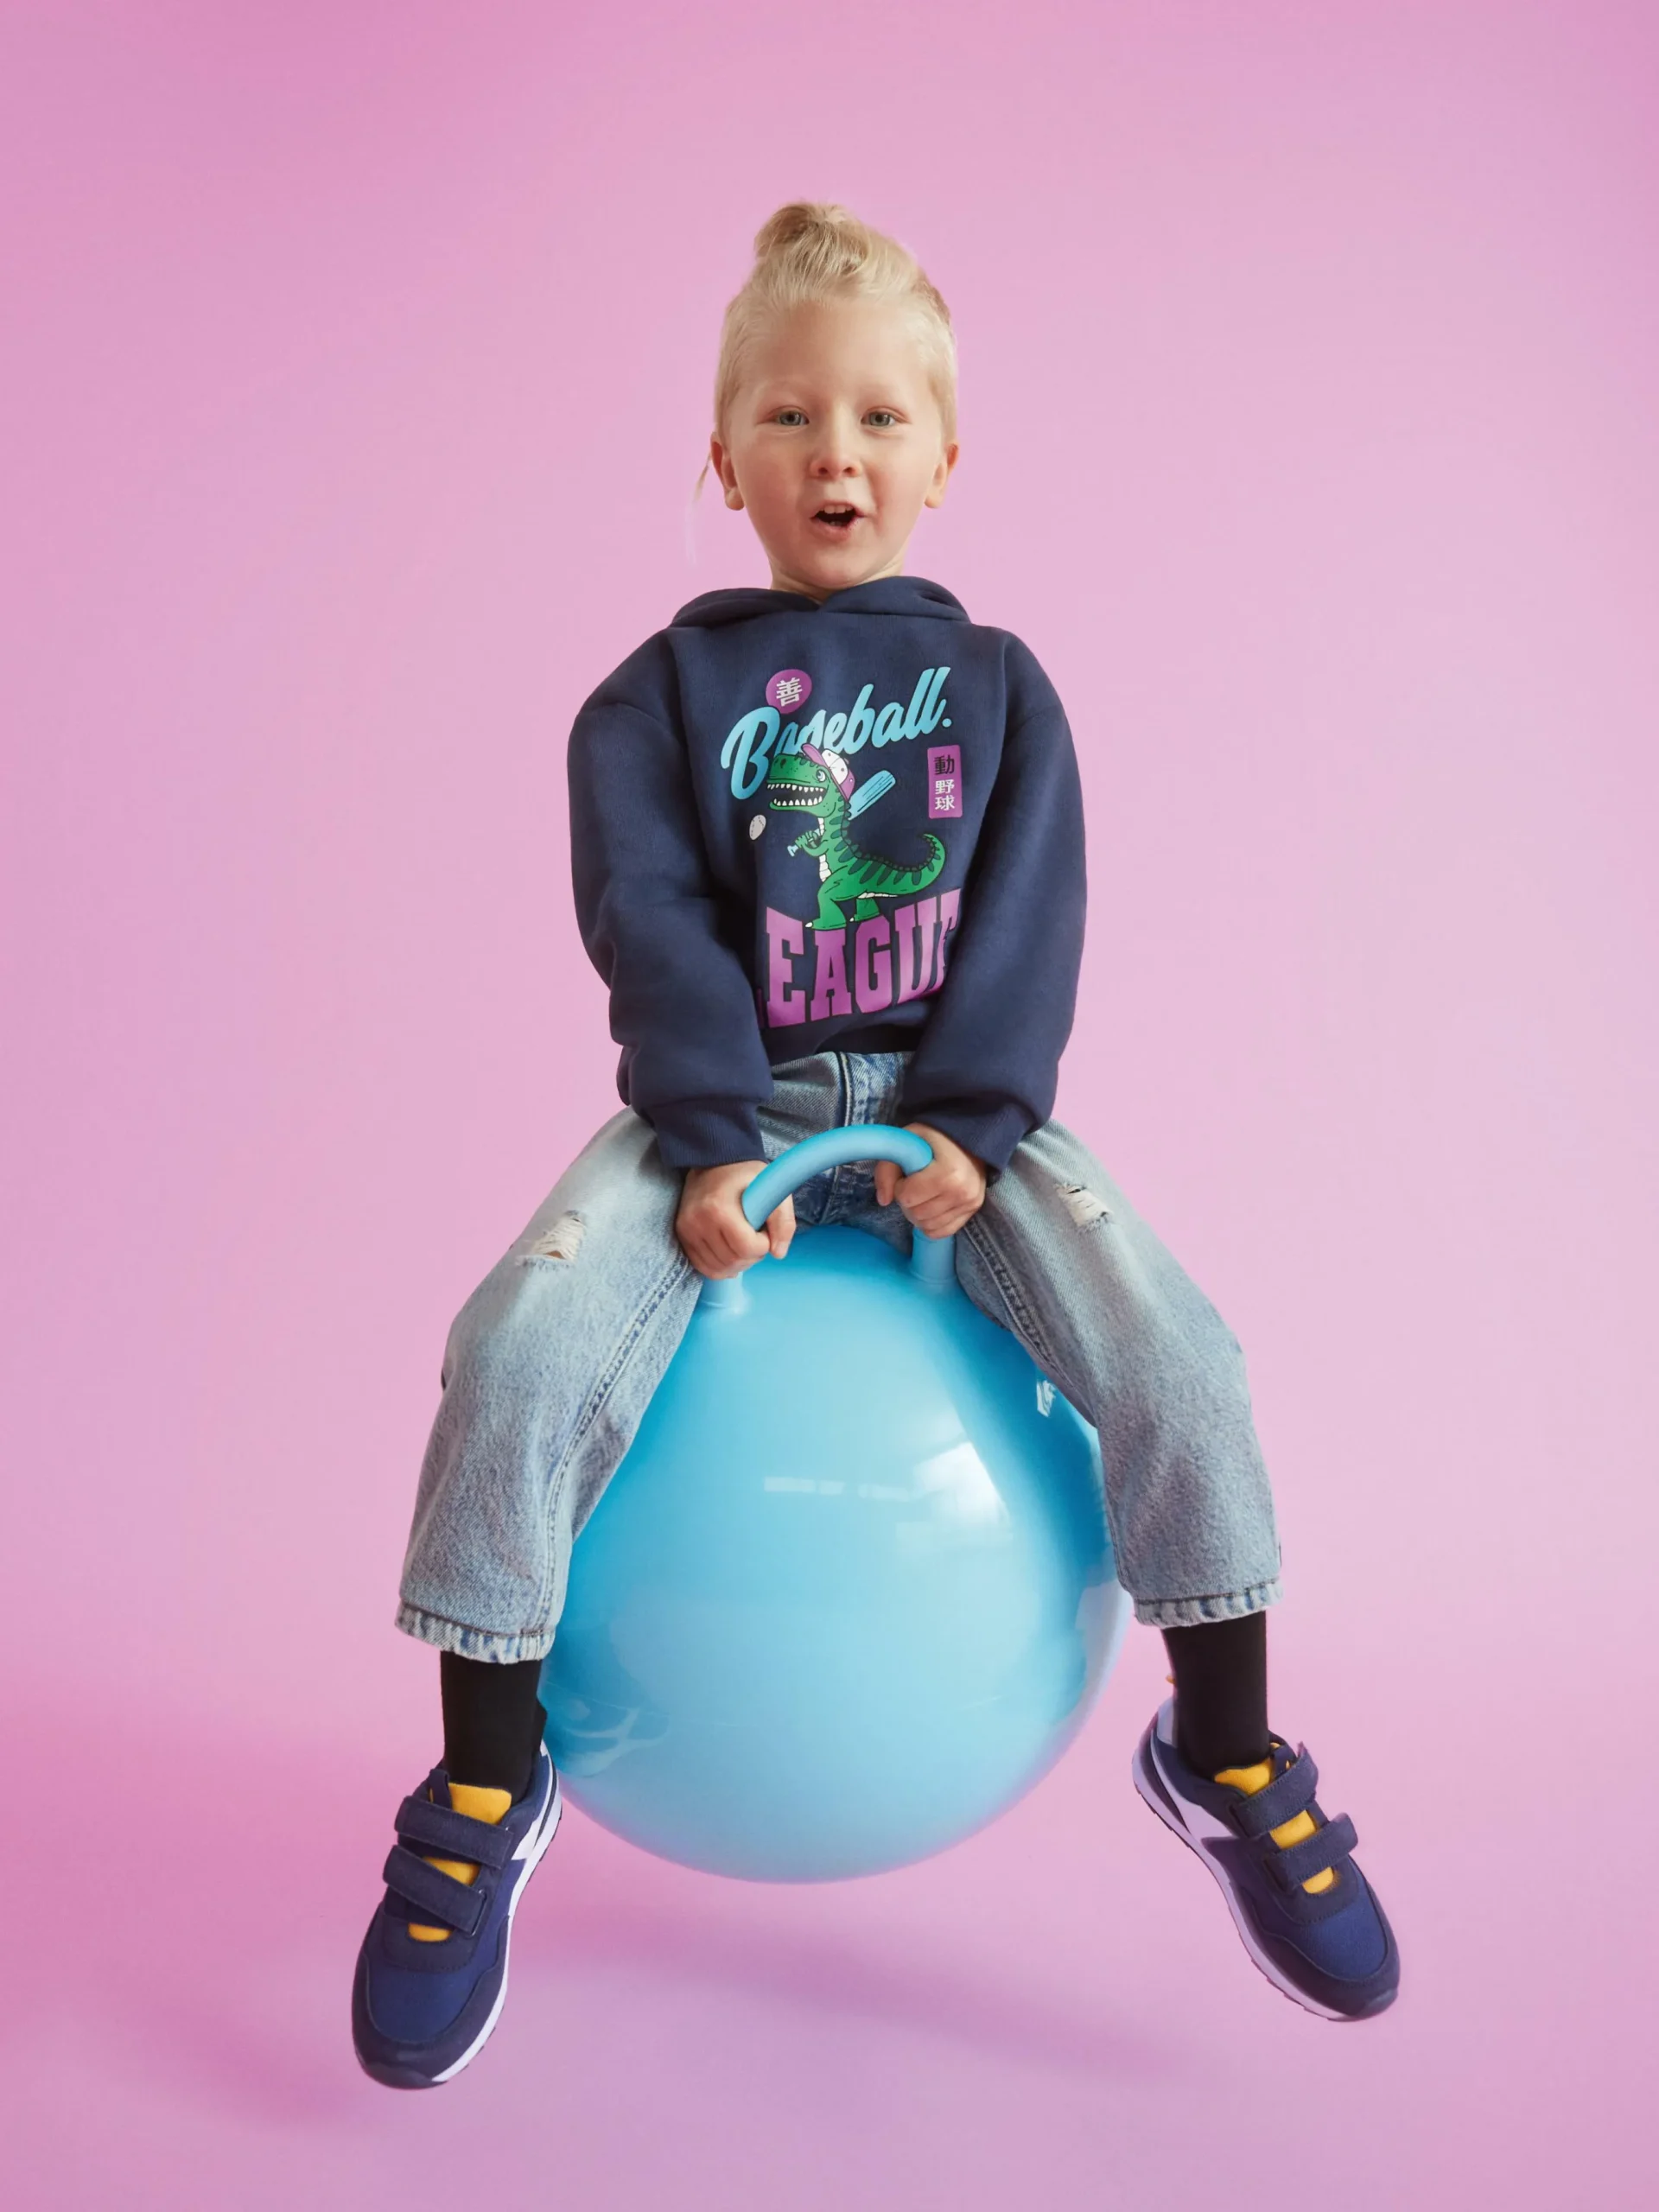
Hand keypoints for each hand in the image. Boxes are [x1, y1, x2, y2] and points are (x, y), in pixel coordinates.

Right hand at [676, 1160, 795, 1279]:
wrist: (713, 1162)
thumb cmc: (746, 1176)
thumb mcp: (772, 1190)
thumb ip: (783, 1222)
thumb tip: (778, 1253)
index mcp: (720, 1208)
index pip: (746, 1248)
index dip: (763, 1244)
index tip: (764, 1230)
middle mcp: (699, 1222)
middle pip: (733, 1261)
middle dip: (752, 1256)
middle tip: (756, 1237)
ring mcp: (687, 1230)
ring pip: (718, 1268)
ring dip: (738, 1263)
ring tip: (743, 1243)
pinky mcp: (683, 1235)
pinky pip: (703, 1267)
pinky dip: (721, 1267)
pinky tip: (731, 1254)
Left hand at [873, 1122, 986, 1239]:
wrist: (966, 1140)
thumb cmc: (933, 1139)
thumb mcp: (906, 1142)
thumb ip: (887, 1168)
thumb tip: (883, 1200)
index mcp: (948, 1172)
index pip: (907, 1197)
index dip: (900, 1186)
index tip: (907, 1175)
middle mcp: (962, 1191)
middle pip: (916, 1214)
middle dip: (908, 1201)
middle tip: (915, 1185)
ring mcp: (970, 1204)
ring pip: (927, 1225)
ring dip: (918, 1213)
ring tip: (924, 1194)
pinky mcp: (972, 1211)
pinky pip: (942, 1232)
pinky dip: (931, 1224)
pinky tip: (931, 1207)